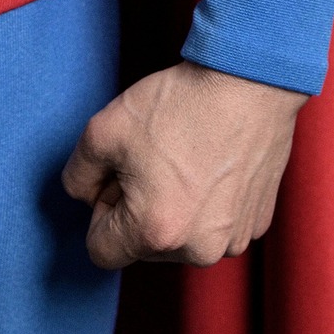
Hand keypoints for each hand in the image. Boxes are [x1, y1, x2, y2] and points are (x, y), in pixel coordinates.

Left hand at [61, 59, 305, 269]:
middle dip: (137, 209)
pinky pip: (215, 225)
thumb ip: (77, 175)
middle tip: (152, 157)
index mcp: (156, 233)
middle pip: (143, 247)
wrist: (249, 82)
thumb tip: (84, 196)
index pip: (101, 251)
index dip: (100, 210)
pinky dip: (207, 202)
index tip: (118, 175)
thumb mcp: (102, 130)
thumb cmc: (178, 104)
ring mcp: (233, 240)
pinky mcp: (256, 224)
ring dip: (173, 207)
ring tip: (185, 156)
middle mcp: (199, 250)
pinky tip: (212, 161)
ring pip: (181, 238)